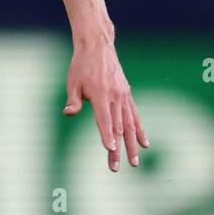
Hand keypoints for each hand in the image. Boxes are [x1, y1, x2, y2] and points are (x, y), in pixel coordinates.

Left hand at [64, 39, 148, 171]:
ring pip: (129, 124)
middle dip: (118, 150)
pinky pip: (135, 116)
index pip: (104, 119)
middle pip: (117, 127)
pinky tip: (144, 144)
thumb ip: (73, 100)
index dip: (107, 135)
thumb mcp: (72, 82)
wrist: (98, 47)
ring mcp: (124, 96)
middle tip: (116, 167)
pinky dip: (140, 130)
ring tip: (134, 162)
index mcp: (101, 94)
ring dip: (132, 145)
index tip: (110, 150)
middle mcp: (115, 96)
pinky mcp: (127, 95)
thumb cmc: (81, 66)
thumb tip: (69, 113)